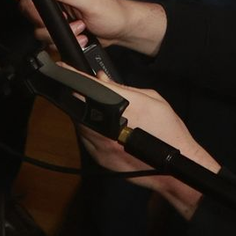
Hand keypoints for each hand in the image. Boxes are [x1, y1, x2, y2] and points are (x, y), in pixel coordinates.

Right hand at [11, 0, 166, 54]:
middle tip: (66, 20)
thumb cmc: (112, 11)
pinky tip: (78, 37)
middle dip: (44, 18)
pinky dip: (61, 41)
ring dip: (58, 32)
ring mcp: (58, 12)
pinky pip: (47, 37)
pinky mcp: (59, 27)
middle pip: (30, 4)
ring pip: (38, 25)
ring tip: (80, 29)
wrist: (121, 30)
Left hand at [77, 75, 217, 219]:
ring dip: (83, 114)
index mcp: (123, 106)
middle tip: (89, 94)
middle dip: (80, 97)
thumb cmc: (167, 131)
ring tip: (100, 113)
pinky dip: (89, 130)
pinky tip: (104, 129)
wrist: (172, 167)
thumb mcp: (152, 99)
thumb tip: (102, 78)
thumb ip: (124, 87)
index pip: (90, 86)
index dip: (74, 76)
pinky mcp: (99, 159)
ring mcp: (101, 145)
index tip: (63, 68)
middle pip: (79, 106)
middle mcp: (108, 127)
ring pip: (79, 124)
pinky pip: (85, 139)